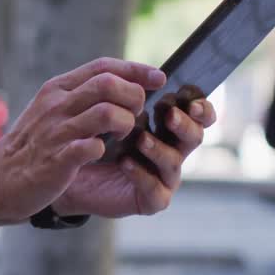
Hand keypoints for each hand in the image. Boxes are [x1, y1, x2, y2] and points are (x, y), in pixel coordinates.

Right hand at [0, 58, 165, 221]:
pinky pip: (91, 146)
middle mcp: (57, 106)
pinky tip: (102, 153)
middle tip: (137, 113)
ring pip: (106, 113)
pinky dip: (104, 148)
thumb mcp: (51, 108)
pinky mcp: (57, 160)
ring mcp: (56, 132)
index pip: (103, 67)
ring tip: (123, 134)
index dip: (136, 70)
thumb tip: (124, 82)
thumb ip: (81, 94)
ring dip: (124, 123)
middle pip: (108, 84)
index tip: (158, 78)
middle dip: (134, 96)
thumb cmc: (33, 143)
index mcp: (58, 89)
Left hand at [55, 100, 216, 217]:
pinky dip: (141, 175)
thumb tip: (156, 75)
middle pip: (194, 137)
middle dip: (185, 125)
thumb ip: (132, 89)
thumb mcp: (113, 108)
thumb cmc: (98, 136)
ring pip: (174, 163)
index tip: (192, 102)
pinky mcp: (150, 199)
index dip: (202, 109)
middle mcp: (173, 150)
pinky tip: (125, 163)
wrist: (72, 169)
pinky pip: (155, 190)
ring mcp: (164, 177)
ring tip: (140, 139)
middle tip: (170, 116)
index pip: (199, 116)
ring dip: (158, 149)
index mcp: (170, 126)